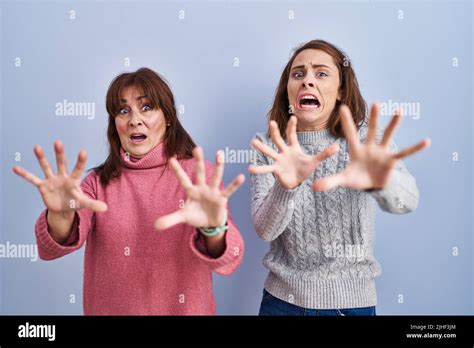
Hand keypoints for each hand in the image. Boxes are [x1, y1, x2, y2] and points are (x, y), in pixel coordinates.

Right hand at [13, 140, 107, 213]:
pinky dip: (25, 174)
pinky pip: (32, 179)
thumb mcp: (84, 203)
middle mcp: (62, 177)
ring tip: (37, 147)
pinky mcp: (42, 186)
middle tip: (58, 142)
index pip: (78, 169)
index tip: (83, 151)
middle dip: (60, 153)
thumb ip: (94, 204)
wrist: (63, 208)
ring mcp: (52, 180)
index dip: (80, 161)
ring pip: (46, 167)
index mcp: (74, 180)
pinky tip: (16, 168)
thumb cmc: (75, 202)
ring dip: (42, 158)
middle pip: (62, 163)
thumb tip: (106, 209)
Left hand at [154, 147, 244, 230]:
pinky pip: (229, 190)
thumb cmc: (196, 215)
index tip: (171, 159)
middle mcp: (202, 188)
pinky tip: (241, 177)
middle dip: (198, 161)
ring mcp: (213, 192)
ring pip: (215, 177)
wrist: (209, 223)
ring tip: (220, 154)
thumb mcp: (183, 217)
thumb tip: (155, 226)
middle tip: (197, 148)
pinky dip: (235, 184)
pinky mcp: (222, 198)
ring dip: (218, 166)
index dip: (177, 170)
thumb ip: (170, 219)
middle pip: (200, 172)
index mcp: (191, 191)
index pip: (183, 179)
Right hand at [248, 116, 339, 188]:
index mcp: (293, 147)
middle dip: (275, 131)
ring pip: (269, 151)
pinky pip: (266, 169)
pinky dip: (259, 169)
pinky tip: (251, 168)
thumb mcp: (315, 161)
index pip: (292, 135)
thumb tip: (338, 147)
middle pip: (278, 139)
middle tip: (272, 122)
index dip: (292, 126)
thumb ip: (324, 154)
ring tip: (253, 142)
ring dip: (262, 147)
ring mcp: (278, 160)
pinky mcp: (275, 170)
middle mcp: (284, 151)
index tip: (293, 117)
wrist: (296, 182)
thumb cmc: (304, 169)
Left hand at [312, 103, 430, 191]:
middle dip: (374, 118)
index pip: (350, 133)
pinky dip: (415, 148)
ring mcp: (382, 152)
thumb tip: (312, 186)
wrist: (371, 186)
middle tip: (376, 103)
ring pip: (388, 135)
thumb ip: (329, 182)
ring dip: (393, 124)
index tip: (341, 107)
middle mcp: (370, 147)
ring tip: (400, 110)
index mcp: (356, 150)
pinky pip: (405, 153)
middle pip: (371, 130)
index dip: (346, 122)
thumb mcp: (343, 180)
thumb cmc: (356, 179)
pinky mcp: (392, 160)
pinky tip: (427, 141)